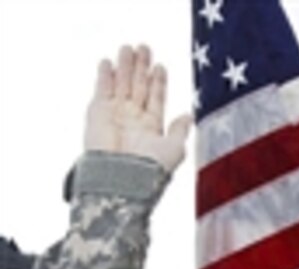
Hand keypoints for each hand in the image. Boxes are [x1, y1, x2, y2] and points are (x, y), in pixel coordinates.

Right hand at [84, 45, 191, 172]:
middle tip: (145, 47)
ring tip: (129, 47)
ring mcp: (115, 114)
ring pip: (121, 84)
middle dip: (141, 67)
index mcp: (152, 126)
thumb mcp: (174, 148)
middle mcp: (133, 118)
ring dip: (125, 66)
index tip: (160, 66)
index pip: (155, 97)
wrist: (123, 177)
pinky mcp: (97, 113)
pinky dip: (104, 76)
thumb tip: (188, 115)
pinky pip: (101, 90)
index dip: (157, 81)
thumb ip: (179, 130)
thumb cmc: (152, 168)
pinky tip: (108, 61)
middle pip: (138, 86)